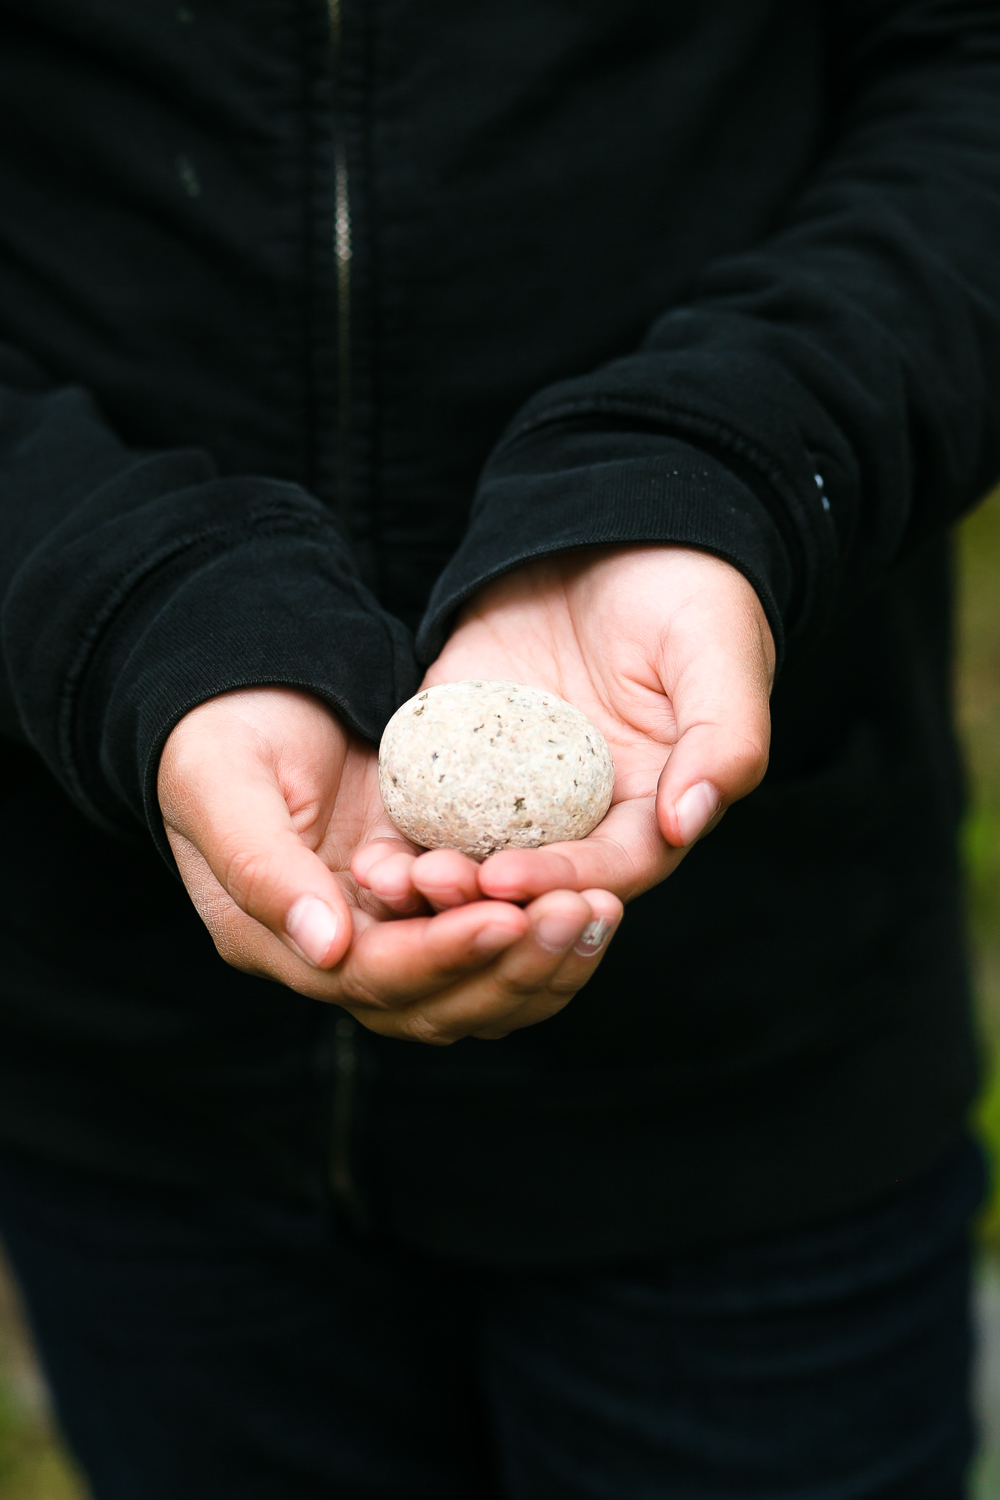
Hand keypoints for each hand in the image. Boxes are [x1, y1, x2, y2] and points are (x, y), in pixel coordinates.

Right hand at [157, 687, 620, 1042]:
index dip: (442, 955)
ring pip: (479, 988)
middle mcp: (340, 955)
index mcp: (278, 941)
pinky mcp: (434, 902)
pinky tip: (596, 895)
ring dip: (544, 961)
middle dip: (514, 965)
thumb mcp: (221, 785)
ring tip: (600, 912)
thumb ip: (263, 867)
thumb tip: (329, 948)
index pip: (374, 978)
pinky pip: (498, 940)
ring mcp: (392, 931)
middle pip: (440, 1004)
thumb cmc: (219, 732)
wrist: (250, 689)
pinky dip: (545, 930)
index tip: (506, 917)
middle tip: (580, 912)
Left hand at [353, 546, 772, 912]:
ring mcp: (516, 784)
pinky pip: (429, 797)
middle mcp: (582, 809)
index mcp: (653, 804)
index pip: (611, 868)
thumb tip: (686, 823)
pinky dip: (401, 830)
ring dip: (433, 875)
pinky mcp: (462, 747)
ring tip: (388, 878)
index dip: (561, 883)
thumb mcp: (718, 653)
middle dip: (482, 893)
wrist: (615, 522)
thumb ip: (722, 740)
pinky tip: (368, 848)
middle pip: (535, 875)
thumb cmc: (687, 588)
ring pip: (475, 851)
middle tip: (433, 886)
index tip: (506, 881)